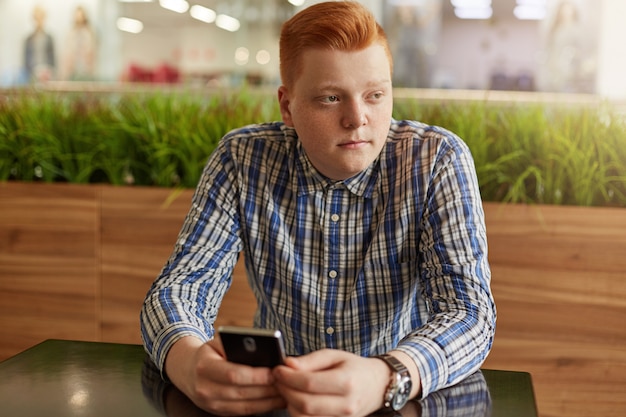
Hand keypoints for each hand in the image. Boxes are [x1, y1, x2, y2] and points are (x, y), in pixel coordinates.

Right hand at [164, 336, 285, 415]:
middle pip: (241, 392)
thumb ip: (235, 344)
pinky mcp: (218, 412)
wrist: (188, 371)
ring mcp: (211, 404)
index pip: (233, 374)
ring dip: (268, 401)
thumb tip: (261, 348)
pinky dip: (262, 407)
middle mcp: (205, 388)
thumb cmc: (209, 353)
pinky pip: (243, 413)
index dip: (256, 375)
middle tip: (286, 382)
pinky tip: (275, 400)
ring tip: (285, 392)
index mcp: (204, 367)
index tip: (274, 371)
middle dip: (267, 388)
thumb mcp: (217, 343)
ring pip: (245, 406)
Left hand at [272, 349, 390, 416]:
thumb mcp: (334, 356)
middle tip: (278, 379)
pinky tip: (296, 400)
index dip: (288, 377)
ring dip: (289, 403)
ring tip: (287, 389)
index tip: (278, 370)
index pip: (309, 383)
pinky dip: (298, 413)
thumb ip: (310, 360)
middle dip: (285, 391)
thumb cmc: (354, 368)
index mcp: (347, 382)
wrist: (376, 386)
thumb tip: (288, 364)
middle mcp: (346, 404)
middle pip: (304, 404)